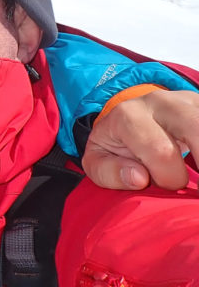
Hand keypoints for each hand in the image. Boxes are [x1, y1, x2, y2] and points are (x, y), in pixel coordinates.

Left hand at [82, 89, 198, 189]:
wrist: (126, 121)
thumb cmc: (115, 146)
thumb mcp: (98, 162)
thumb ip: (110, 173)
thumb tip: (139, 178)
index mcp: (128, 115)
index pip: (161, 151)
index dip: (170, 178)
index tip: (170, 186)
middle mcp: (160, 102)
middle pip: (195, 129)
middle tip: (196, 183)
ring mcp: (187, 99)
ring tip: (198, 170)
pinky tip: (198, 162)